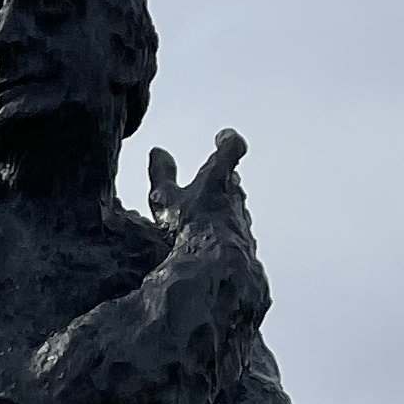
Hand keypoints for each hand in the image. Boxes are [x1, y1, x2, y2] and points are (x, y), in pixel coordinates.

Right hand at [147, 126, 251, 245]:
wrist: (216, 266)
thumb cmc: (190, 228)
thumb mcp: (166, 198)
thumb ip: (163, 173)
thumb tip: (158, 152)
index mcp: (218, 177)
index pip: (231, 149)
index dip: (228, 142)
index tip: (223, 138)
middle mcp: (236, 196)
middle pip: (233, 182)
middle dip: (222, 181)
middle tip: (212, 181)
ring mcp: (243, 221)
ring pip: (235, 209)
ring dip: (223, 209)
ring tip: (208, 218)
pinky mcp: (245, 245)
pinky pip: (235, 234)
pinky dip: (223, 235)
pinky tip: (212, 246)